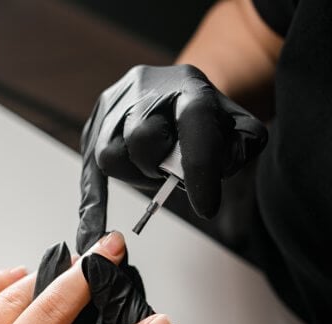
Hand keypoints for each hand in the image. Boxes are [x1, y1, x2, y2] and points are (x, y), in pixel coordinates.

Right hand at [78, 64, 266, 251]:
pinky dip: (93, 200)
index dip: (200, 171)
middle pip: (142, 140)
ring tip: (153, 171)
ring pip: (112, 155)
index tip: (206, 208)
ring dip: (135, 176)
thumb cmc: (208, 118)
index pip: (194, 126)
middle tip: (170, 174)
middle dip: (158, 168)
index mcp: (189, 85)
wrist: (179, 92)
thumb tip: (214, 172)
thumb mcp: (240, 127)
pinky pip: (89, 167)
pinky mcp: (96, 121)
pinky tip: (91, 231)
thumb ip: (241, 149)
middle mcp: (145, 86)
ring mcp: (115, 102)